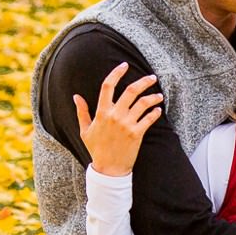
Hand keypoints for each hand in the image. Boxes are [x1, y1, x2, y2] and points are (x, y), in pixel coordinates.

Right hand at [73, 62, 164, 177]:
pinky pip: (149, 119)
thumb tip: (76, 96)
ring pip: (143, 103)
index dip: (116, 73)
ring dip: (153, 97)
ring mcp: (126, 124)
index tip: (124, 65)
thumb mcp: (85, 130)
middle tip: (152, 77)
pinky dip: (155, 112)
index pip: (108, 85)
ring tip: (158, 95)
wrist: (108, 169)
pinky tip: (158, 110)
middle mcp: (114, 115)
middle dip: (143, 81)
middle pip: (131, 91)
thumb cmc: (96, 149)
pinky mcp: (137, 133)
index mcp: (101, 112)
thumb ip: (82, 112)